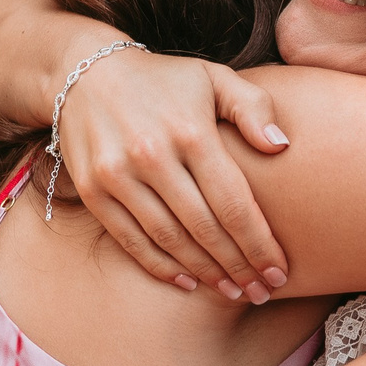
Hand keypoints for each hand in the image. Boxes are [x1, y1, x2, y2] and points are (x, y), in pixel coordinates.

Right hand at [52, 46, 293, 303]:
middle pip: (205, 228)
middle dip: (238, 267)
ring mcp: (118, 176)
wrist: (85, 72)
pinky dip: (161, 266)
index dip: (259, 244)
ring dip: (205, 272)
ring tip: (233, 291)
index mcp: (191, 131)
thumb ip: (253, 107)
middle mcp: (153, 156)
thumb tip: (281, 147)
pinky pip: (131, 240)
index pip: (233, 203)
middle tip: (263, 292)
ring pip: (170, 240)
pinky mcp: (94, 191)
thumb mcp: (213, 78)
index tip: (280, 272)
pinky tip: (188, 281)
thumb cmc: (164, 79)